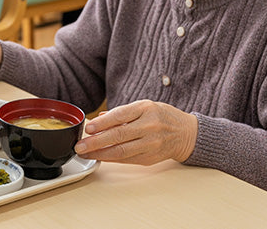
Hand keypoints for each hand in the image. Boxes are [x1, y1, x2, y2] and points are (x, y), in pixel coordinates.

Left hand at [74, 99, 197, 164]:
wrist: (185, 133)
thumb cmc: (161, 116)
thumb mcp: (143, 107)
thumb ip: (121, 113)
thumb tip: (99, 119)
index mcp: (146, 109)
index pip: (120, 115)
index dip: (102, 123)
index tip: (88, 128)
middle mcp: (149, 126)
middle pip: (119, 135)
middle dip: (96, 142)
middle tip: (80, 145)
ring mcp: (151, 144)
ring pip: (122, 151)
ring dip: (100, 153)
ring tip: (85, 153)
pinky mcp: (150, 158)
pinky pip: (127, 159)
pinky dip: (111, 158)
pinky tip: (99, 156)